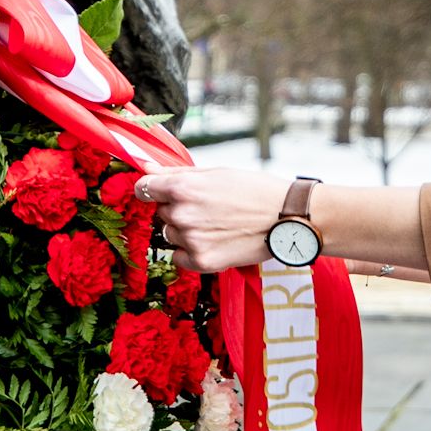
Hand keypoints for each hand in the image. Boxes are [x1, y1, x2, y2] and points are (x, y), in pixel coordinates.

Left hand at [133, 167, 287, 272]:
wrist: (287, 217)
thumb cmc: (254, 190)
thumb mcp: (215, 172)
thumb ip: (176, 173)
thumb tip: (146, 168)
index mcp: (182, 187)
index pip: (144, 189)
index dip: (152, 190)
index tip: (161, 193)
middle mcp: (182, 214)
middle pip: (161, 213)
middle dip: (177, 210)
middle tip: (208, 209)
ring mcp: (191, 239)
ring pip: (171, 235)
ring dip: (185, 232)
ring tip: (216, 226)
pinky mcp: (202, 261)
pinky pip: (179, 257)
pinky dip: (191, 252)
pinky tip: (214, 242)